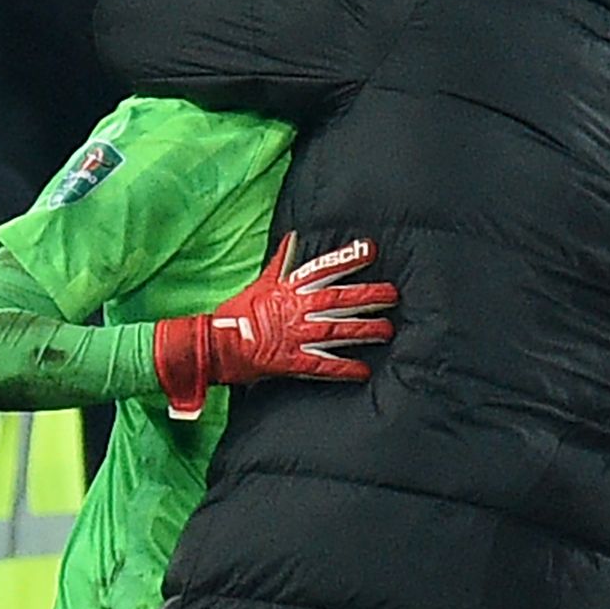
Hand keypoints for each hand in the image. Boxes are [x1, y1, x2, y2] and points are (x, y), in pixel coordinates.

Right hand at [152, 234, 394, 418]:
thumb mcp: (261, 283)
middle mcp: (297, 311)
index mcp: (290, 291)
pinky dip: (343, 368)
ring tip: (388, 330)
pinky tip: (363, 371)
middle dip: (367, 297)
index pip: (323, 270)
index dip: (348, 259)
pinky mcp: (292, 361)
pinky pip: (322, 365)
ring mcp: (296, 336)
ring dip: (363, 330)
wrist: (216, 344)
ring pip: (336, 331)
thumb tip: (292, 237)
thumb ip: (282, 262)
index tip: (371, 250)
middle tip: (393, 295)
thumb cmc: (239, 313)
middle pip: (338, 301)